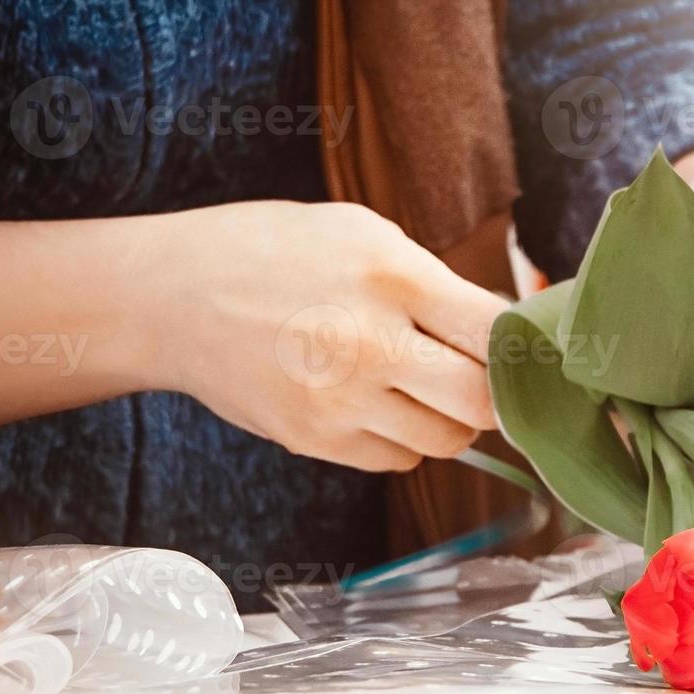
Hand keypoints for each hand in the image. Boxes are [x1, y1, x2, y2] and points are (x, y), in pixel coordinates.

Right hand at [155, 201, 507, 471]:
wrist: (171, 296)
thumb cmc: (277, 252)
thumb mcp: (364, 233)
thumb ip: (438, 282)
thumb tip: (509, 327)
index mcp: (391, 277)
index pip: (494, 331)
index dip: (520, 344)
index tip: (521, 346)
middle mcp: (368, 344)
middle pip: (481, 402)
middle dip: (492, 393)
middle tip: (480, 376)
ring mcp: (339, 401)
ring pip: (445, 442)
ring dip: (449, 420)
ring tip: (422, 385)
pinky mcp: (314, 440)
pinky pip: (397, 460)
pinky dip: (404, 440)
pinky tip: (378, 402)